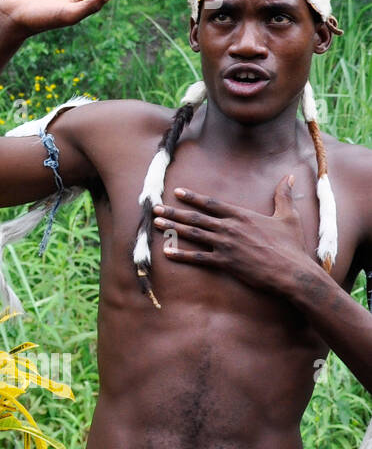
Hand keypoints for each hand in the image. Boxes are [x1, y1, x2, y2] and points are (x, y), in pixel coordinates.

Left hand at [153, 177, 317, 292]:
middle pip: (196, 217)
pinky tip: (167, 252)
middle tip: (155, 207)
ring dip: (173, 228)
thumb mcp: (289, 217)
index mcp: (242, 216)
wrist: (293, 272)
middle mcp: (230, 228)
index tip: (177, 192)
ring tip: (156, 224)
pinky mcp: (225, 263)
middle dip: (174, 212)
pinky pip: (199, 258)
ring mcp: (226, 245)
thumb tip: (291, 177)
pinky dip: (182, 255)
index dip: (193, 197)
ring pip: (193, 234)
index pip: (212, 203)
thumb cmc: (292, 246)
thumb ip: (284, 196)